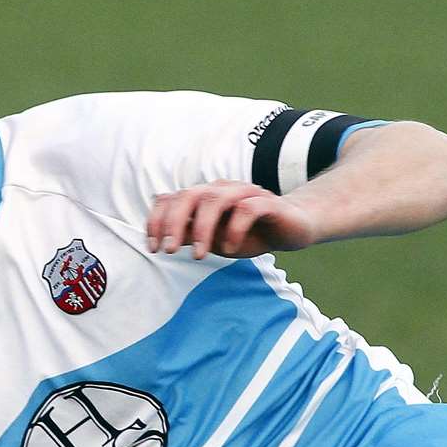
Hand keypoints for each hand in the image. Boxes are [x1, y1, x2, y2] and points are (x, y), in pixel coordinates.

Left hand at [145, 180, 317, 259]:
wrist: (292, 228)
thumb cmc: (249, 233)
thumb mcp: (214, 239)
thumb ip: (191, 235)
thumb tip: (162, 240)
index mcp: (204, 197)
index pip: (171, 199)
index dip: (157, 221)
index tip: (154, 248)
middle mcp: (221, 190)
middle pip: (189, 195)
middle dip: (174, 223)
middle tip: (169, 251)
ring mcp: (244, 193)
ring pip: (215, 200)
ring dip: (203, 229)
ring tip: (200, 256)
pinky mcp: (267, 202)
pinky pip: (246, 209)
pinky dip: (234, 229)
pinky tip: (230, 249)